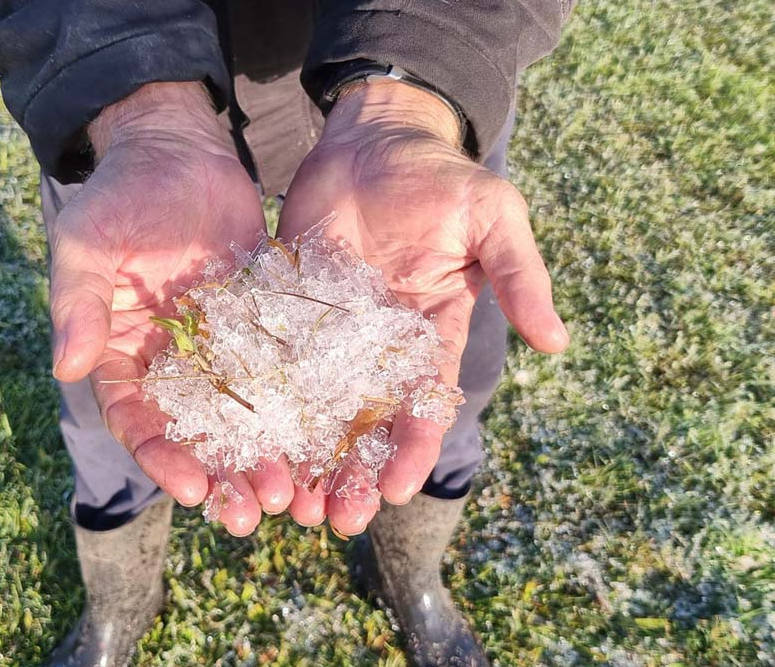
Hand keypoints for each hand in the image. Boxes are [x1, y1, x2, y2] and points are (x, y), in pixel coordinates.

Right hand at [48, 82, 293, 534]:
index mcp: (122, 355)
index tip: (190, 488)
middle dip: (220, 478)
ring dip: (263, 458)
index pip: (136, 420)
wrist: (180, 151)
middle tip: (252, 514)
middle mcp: (171, 365)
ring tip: (293, 494)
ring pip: (242, 418)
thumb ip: (79, 303)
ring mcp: (220, 349)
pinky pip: (281, 376)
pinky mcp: (262, 328)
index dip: (160, 458)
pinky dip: (298, 411)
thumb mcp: (88, 242)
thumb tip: (67, 367)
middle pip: (194, 435)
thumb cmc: (122, 194)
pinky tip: (324, 440)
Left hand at [279, 79, 569, 535]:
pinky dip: (261, 399)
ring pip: (315, 403)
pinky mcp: (288, 305)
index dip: (413, 448)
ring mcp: (331, 328)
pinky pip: (272, 358)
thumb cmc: (442, 177)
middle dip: (353, 471)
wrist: (375, 138)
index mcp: (430, 332)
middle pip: (366, 420)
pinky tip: (244, 439)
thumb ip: (521, 277)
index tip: (396, 491)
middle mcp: (379, 343)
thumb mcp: (494, 219)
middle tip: (334, 519)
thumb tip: (558, 342)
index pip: (424, 401)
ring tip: (287, 501)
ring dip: (304, 454)